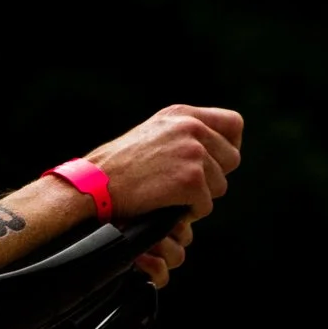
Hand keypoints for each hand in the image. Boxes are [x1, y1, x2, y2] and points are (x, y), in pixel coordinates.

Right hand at [81, 103, 239, 286]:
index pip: (234, 124)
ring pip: (220, 186)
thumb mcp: (151, 135)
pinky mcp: (190, 180)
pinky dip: (187, 213)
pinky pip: (205, 206)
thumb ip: (182, 135)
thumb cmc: (115, 168)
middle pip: (231, 160)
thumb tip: (216, 151)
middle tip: (183, 188)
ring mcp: (192, 153)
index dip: (229, 147)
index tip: (214, 163)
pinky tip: (165, 208)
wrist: (93, 186)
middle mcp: (192, 128)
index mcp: (183, 115)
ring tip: (167, 197)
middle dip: (213, 178)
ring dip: (198, 198)